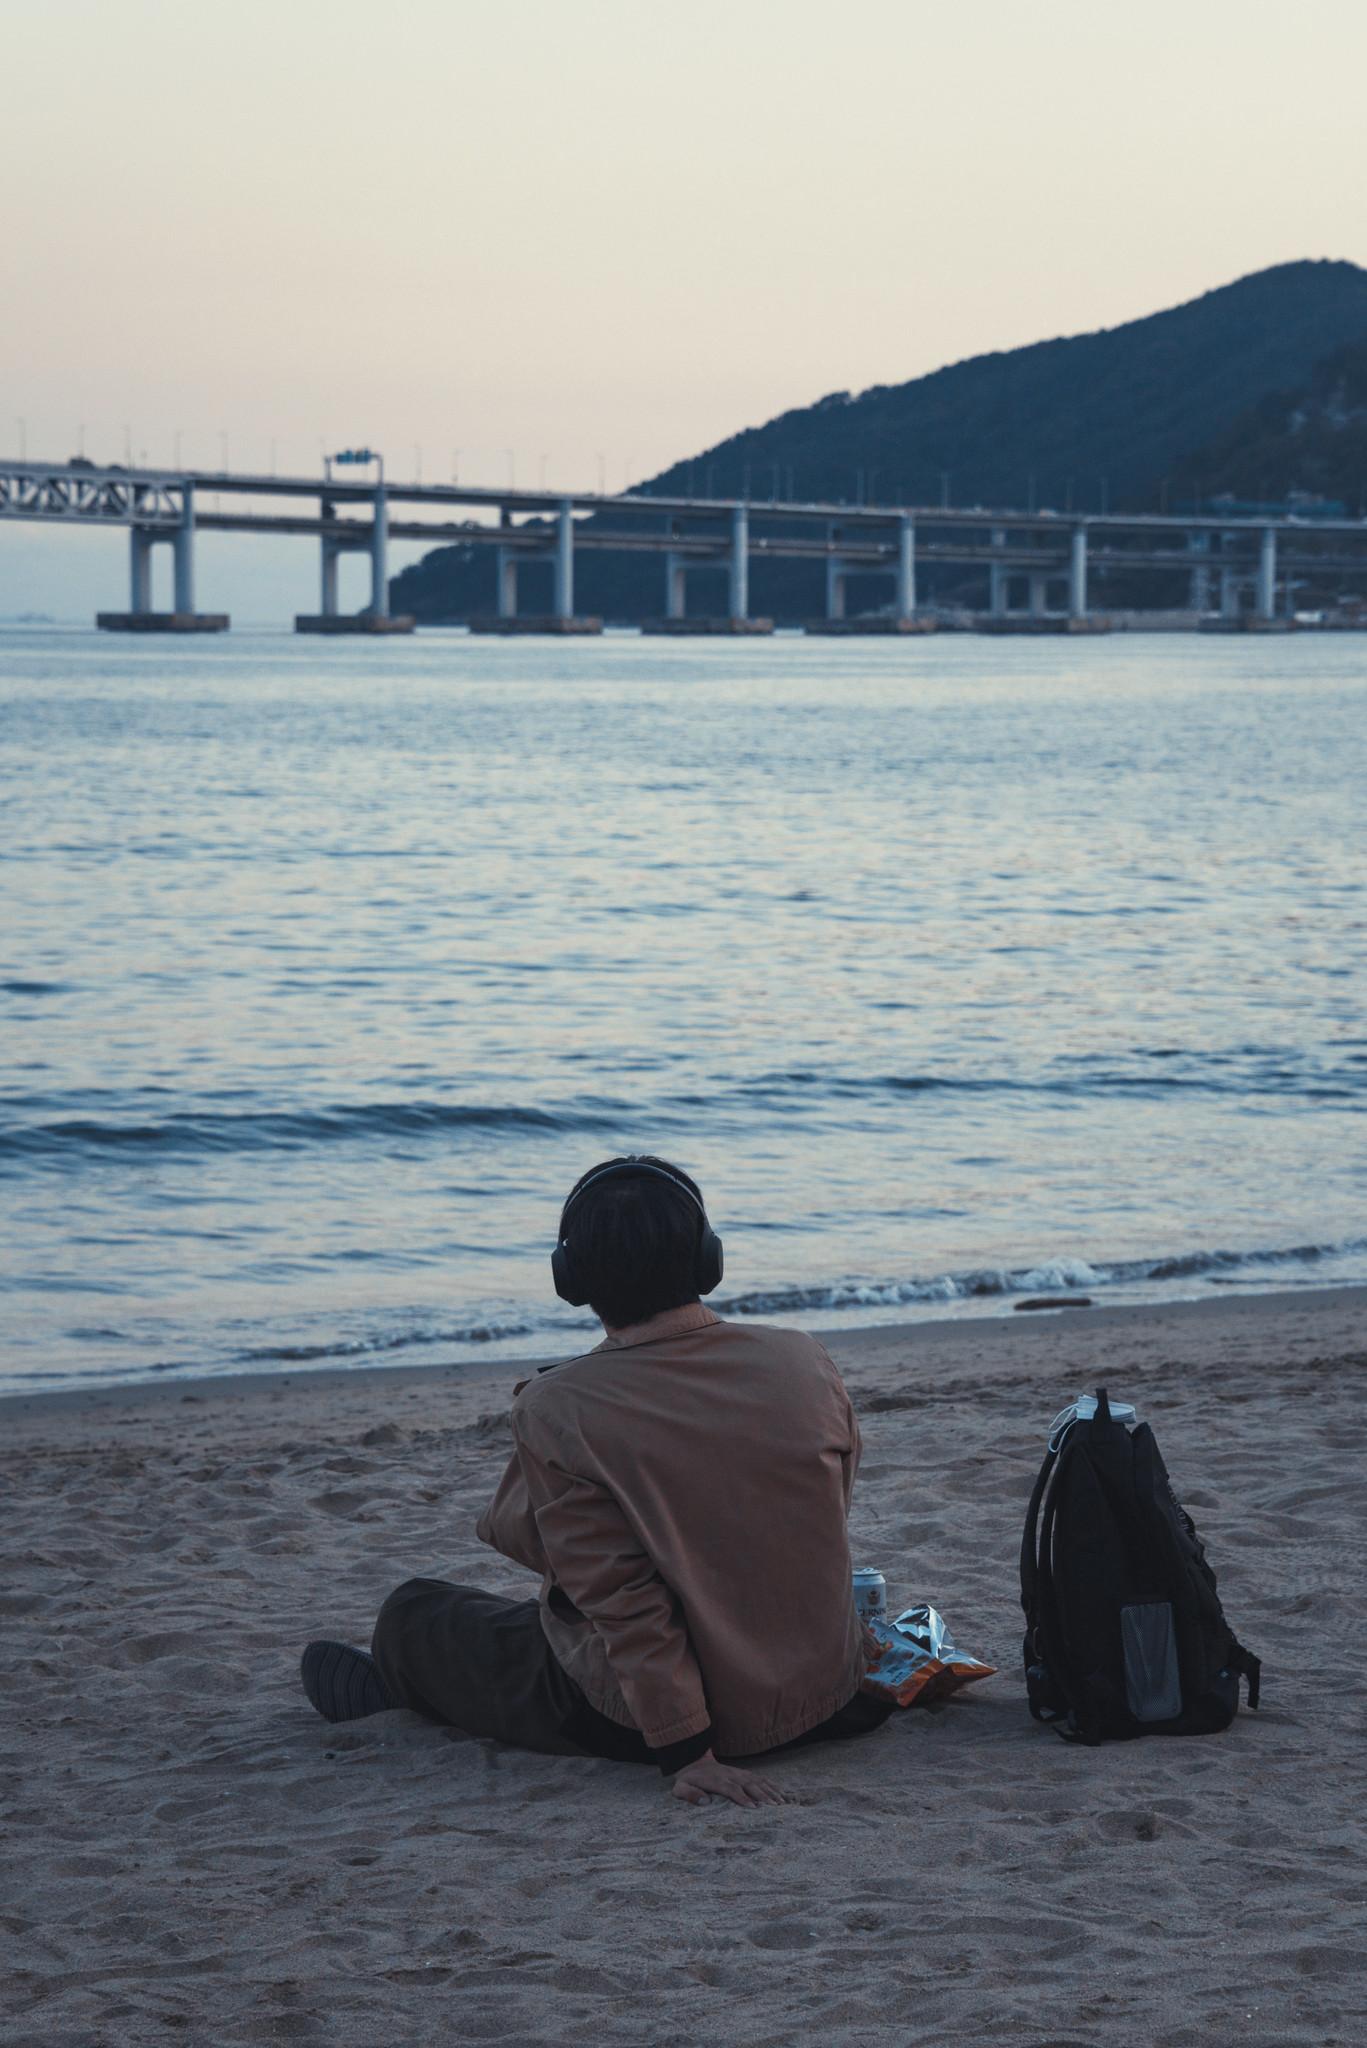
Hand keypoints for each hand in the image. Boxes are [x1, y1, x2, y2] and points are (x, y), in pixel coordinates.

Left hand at [669, 1749, 788, 1808]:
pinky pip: (758, 1778)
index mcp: (716, 1781)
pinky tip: (780, 1793)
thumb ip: (689, 1794)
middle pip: (748, 1784)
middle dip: (762, 1796)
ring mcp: (737, 1773)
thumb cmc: (687, 1780)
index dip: (743, 1798)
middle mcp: (730, 1775)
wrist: (693, 1761)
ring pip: (756, 1780)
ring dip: (770, 1791)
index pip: (732, 1789)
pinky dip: (771, 1785)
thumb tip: (705, 1802)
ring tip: (782, 1803)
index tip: (754, 1808)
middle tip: (775, 1807)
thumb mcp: (680, 1788)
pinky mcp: (742, 1773)